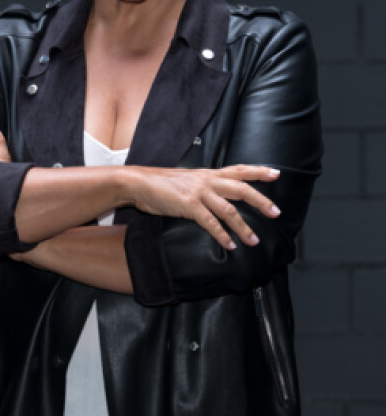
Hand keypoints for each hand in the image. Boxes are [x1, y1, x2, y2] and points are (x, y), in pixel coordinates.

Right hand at [128, 164, 280, 250]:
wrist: (139, 182)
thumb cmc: (161, 183)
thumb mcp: (187, 180)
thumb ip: (203, 186)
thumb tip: (215, 196)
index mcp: (208, 174)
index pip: (239, 170)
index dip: (258, 171)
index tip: (276, 173)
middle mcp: (207, 180)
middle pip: (241, 189)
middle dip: (260, 201)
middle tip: (276, 212)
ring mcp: (198, 192)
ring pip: (229, 210)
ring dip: (243, 227)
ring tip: (254, 240)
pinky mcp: (189, 205)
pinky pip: (210, 223)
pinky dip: (222, 235)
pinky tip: (229, 245)